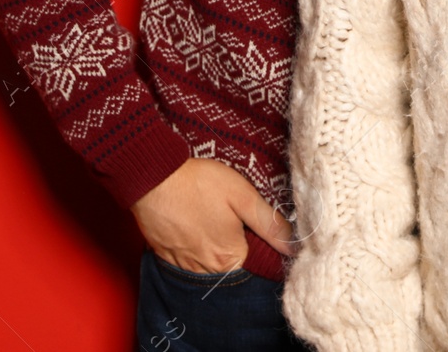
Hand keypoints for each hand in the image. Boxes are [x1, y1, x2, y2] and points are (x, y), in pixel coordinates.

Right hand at [131, 157, 294, 273]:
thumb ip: (269, 223)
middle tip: (231, 217)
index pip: (256, 264)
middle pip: (232, 267)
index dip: (261, 244)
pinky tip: (195, 224)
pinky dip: (195, 247)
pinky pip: (189, 261)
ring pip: (209, 265)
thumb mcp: (242, 196)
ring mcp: (184, 266)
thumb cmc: (199, 184)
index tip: (255, 225)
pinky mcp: (167, 258)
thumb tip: (294, 246)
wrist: (153, 178)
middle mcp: (207, 270)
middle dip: (238, 246)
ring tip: (212, 218)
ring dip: (215, 248)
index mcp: (230, 258)